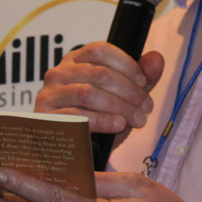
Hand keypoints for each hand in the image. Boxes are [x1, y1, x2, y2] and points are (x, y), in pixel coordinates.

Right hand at [36, 42, 165, 136]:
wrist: (72, 152)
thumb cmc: (97, 120)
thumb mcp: (123, 98)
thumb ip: (141, 79)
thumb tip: (157, 58)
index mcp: (75, 61)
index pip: (100, 50)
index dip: (126, 64)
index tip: (144, 82)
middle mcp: (58, 72)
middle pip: (98, 73)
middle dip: (129, 91)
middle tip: (147, 108)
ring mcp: (49, 94)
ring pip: (88, 92)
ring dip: (119, 106)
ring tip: (138, 119)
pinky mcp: (45, 117)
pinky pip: (76, 115)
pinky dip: (102, 120)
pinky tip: (119, 125)